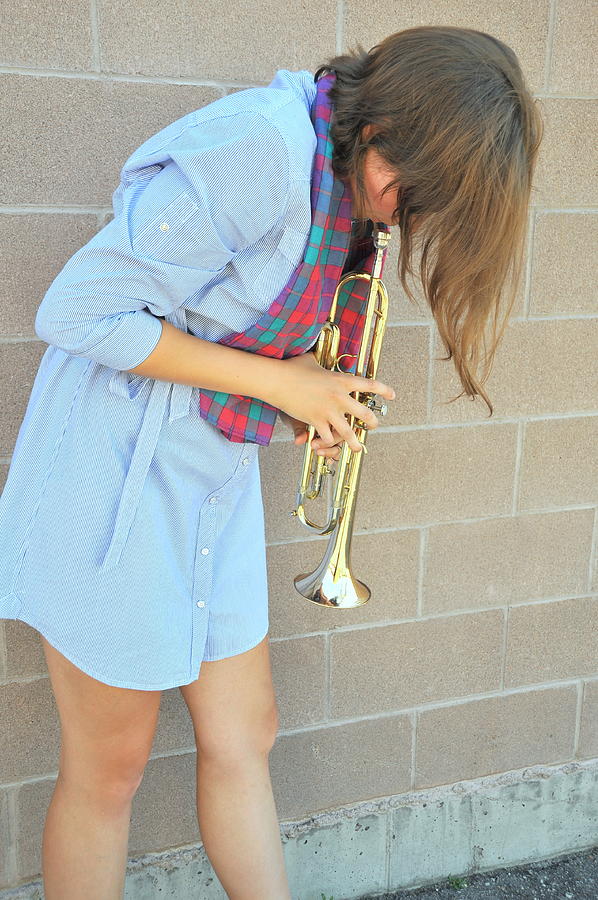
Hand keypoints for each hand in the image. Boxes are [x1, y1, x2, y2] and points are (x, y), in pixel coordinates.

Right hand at [270, 350, 395, 453]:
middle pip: (364, 414)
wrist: (278, 380)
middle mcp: (339, 397)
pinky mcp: (316, 421)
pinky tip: (328, 444)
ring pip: (349, 432)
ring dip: (354, 442)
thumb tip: (314, 351)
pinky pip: (327, 436)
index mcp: (341, 380)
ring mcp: (329, 410)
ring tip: (358, 448)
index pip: (370, 385)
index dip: (384, 390)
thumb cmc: (292, 368)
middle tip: (374, 426)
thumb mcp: (310, 360)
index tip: (392, 396)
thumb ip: (318, 360)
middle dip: (372, 422)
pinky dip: (327, 441)